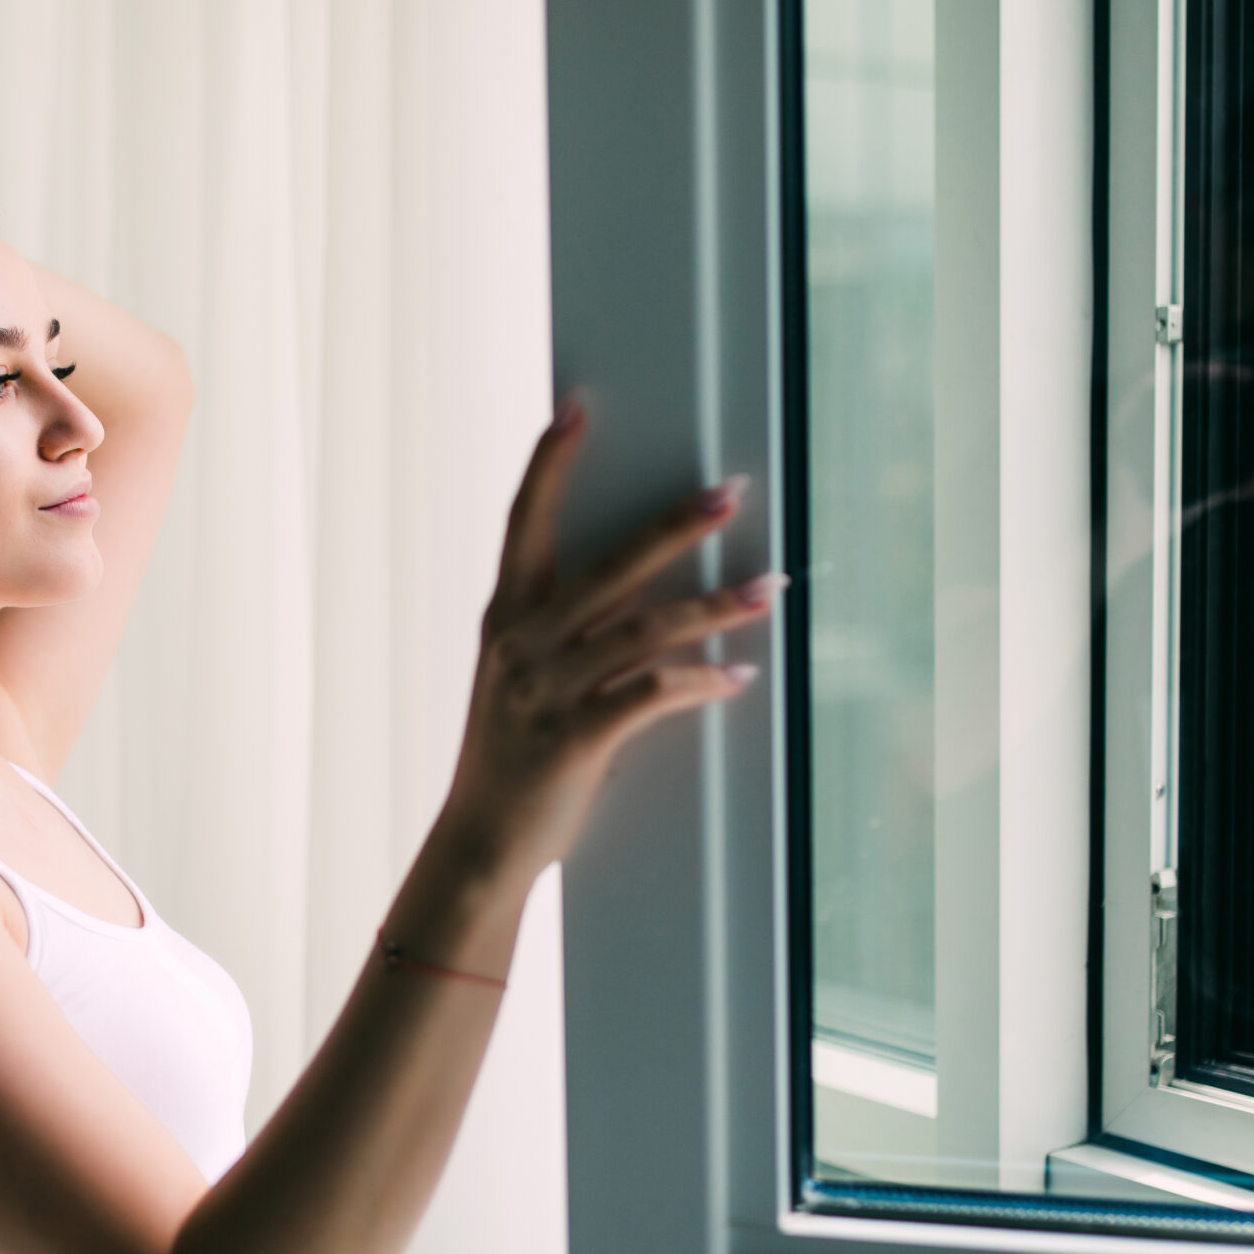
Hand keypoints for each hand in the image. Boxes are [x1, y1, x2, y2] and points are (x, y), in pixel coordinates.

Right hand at [437, 398, 783, 880]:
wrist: (481, 844)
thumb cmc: (512, 761)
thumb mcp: (519, 682)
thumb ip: (563, 636)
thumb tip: (639, 596)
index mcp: (505, 619)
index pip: (525, 523)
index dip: (548, 464)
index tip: (576, 409)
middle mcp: (521, 643)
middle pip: (609, 564)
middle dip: (676, 525)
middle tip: (731, 492)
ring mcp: (546, 690)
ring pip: (646, 628)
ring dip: (718, 607)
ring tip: (771, 588)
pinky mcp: (576, 737)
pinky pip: (652, 695)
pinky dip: (702, 683)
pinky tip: (738, 678)